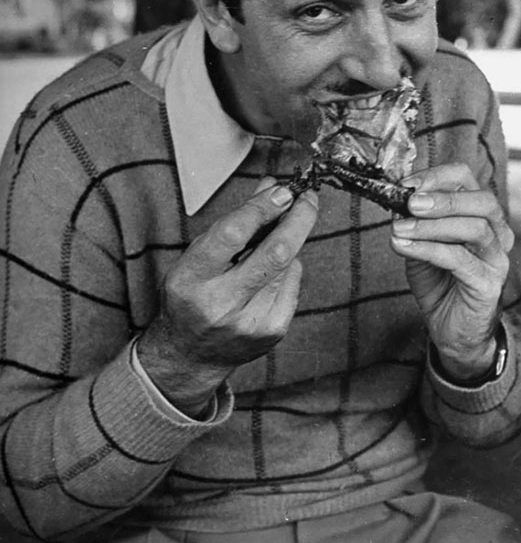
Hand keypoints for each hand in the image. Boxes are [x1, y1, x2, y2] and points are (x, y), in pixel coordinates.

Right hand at [138, 178, 317, 414]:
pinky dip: (289, 268)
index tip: (283, 190)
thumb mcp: (199, 254)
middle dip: (299, 219)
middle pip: (275, 252)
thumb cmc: (193, 294)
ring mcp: (250, 321)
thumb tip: (273, 187)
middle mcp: (220, 303)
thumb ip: (234, 221)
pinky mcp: (272, 331)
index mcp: (191, 278)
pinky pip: (293, 283)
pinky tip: (270, 273)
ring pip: (288, 265)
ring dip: (289, 242)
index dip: (262, 208)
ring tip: (275, 237)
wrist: (191, 355)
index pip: (233, 234)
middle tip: (308, 198)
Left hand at [390, 163, 513, 381]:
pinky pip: (460, 259)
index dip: (436, 176)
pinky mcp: (489, 283)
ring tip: (399, 228)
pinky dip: (428, 249)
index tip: (405, 184)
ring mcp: (497, 258)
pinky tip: (404, 246)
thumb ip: (412, 221)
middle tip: (409, 202)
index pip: (467, 179)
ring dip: (431, 225)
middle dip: (442, 198)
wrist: (451, 329)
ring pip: (474, 228)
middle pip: (482, 200)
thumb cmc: (439, 281)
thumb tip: (395, 198)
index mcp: (481, 215)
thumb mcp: (421, 243)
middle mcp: (497, 233)